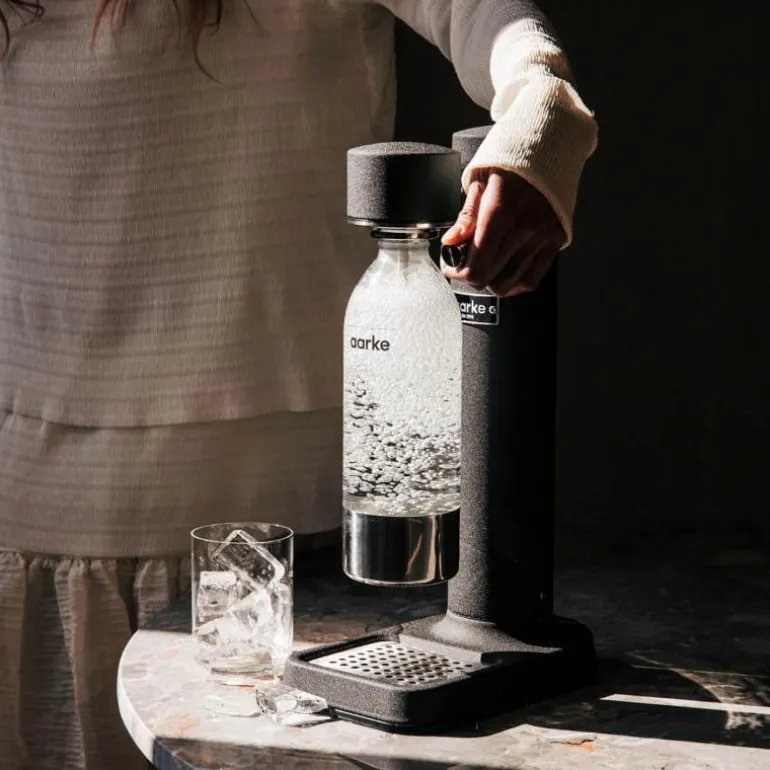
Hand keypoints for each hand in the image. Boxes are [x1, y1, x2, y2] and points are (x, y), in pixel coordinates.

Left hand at [441, 168, 565, 296]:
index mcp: (501, 211)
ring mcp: (542, 237)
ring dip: (489, 280)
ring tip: (483, 264)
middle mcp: (525, 228)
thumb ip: (466, 216)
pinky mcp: (555, 241)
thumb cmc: (511, 162)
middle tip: (463, 261)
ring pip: (508, 284)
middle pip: (489, 278)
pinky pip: (531, 278)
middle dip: (468, 274)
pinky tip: (502, 271)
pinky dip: (513, 283)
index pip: (476, 266)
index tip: (450, 263)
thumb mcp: (480, 181)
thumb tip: (450, 242)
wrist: (548, 147)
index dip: (457, 271)